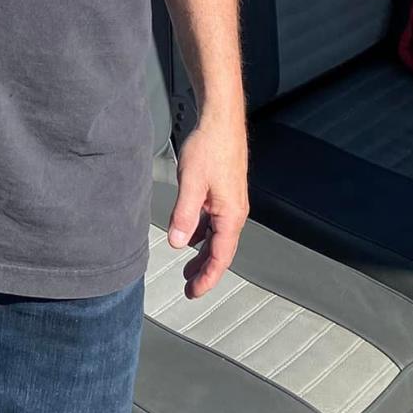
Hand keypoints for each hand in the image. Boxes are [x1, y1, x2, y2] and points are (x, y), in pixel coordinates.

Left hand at [167, 117, 248, 297]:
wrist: (220, 119)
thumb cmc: (210, 146)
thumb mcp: (191, 182)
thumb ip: (184, 215)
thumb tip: (178, 244)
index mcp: (231, 215)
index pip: (220, 257)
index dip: (206, 278)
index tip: (193, 292)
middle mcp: (235, 211)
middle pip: (220, 250)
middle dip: (204, 270)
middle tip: (188, 286)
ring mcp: (230, 201)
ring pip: (217, 235)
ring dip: (202, 251)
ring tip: (187, 265)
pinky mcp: (224, 190)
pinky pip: (214, 220)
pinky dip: (202, 231)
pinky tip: (190, 231)